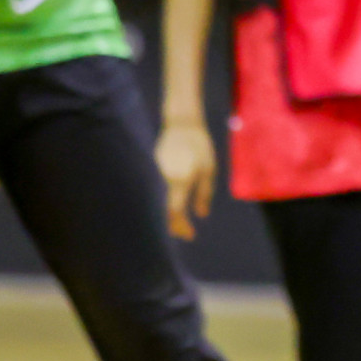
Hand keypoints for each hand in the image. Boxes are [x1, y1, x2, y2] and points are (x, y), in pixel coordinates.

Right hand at [154, 122, 215, 240]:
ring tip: (180, 225)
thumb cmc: (200, 147)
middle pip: (163, 210)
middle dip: (173, 226)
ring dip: (167, 216)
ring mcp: (155, 174)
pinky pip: (156, 191)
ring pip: (157, 202)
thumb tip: (201, 214)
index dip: (181, 226)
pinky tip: (171, 208)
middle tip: (186, 234)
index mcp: (178, 180)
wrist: (182, 125)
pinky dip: (162, 202)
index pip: (175, 211)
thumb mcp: (208, 170)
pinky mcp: (151, 169)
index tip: (191, 235)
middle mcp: (163, 179)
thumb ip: (204, 194)